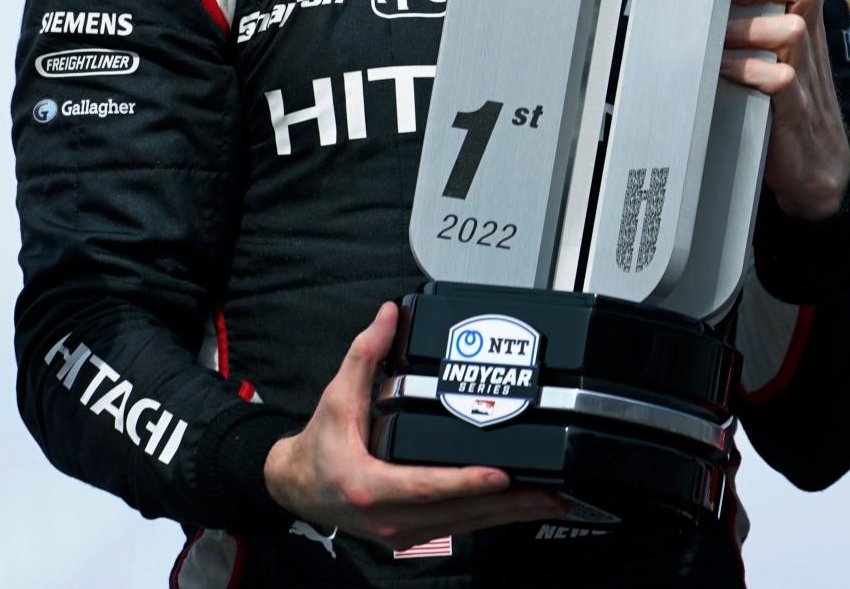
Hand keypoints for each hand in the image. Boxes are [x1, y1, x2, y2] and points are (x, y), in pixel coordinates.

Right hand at [264, 302, 565, 550]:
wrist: (297, 487)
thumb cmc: (317, 449)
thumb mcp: (337, 396)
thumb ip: (366, 353)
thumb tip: (390, 315)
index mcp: (370, 485)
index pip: (427, 486)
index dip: (466, 480)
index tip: (501, 474)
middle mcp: (390, 517)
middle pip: (459, 513)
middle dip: (510, 502)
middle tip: (552, 490)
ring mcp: (403, 532)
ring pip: (466, 525)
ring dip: (510, 514)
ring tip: (550, 499)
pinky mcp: (412, 535)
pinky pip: (460, 527)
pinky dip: (492, 517)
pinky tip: (518, 507)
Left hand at [720, 0, 849, 220]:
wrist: (814, 171)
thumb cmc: (783, 107)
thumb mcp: (775, 55)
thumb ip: (753, 22)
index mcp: (802, 26)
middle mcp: (806, 44)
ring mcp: (803, 75)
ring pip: (790, 30)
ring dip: (746, 31)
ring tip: (716, 42)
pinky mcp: (792, 109)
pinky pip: (778, 79)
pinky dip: (745, 70)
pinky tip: (721, 73)